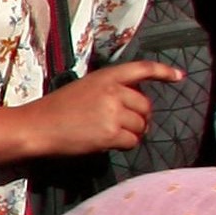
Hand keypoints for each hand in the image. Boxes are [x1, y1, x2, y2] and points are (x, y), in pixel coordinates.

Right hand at [31, 61, 178, 155]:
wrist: (36, 126)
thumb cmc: (55, 110)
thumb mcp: (84, 89)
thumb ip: (109, 91)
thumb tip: (134, 107)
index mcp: (105, 76)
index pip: (141, 69)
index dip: (163, 72)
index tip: (179, 76)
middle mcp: (113, 91)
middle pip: (146, 105)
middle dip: (141, 118)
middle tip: (127, 126)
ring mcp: (112, 112)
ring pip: (141, 125)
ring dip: (133, 133)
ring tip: (113, 135)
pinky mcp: (110, 133)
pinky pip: (132, 141)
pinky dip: (125, 145)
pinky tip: (109, 144)